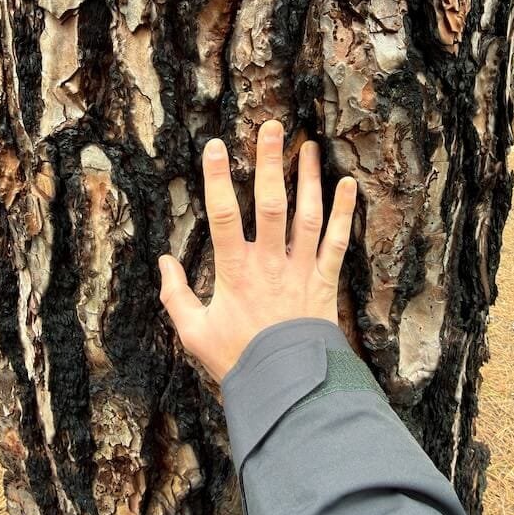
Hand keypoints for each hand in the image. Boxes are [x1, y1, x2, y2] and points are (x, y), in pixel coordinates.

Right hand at [158, 119, 357, 381]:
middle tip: (271, 128)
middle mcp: (270, 263)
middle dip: (269, 163)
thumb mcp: (194, 333)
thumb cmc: (239, 360)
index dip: (218, 180)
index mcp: (235, 272)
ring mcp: (300, 270)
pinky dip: (345, 213)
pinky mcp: (324, 281)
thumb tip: (164, 263)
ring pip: (307, 215)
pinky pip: (338, 242)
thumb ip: (176, 296)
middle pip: (270, 204)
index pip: (223, 216)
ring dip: (309, 178)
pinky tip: (349, 185)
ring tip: (308, 145)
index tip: (216, 146)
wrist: (287, 386)